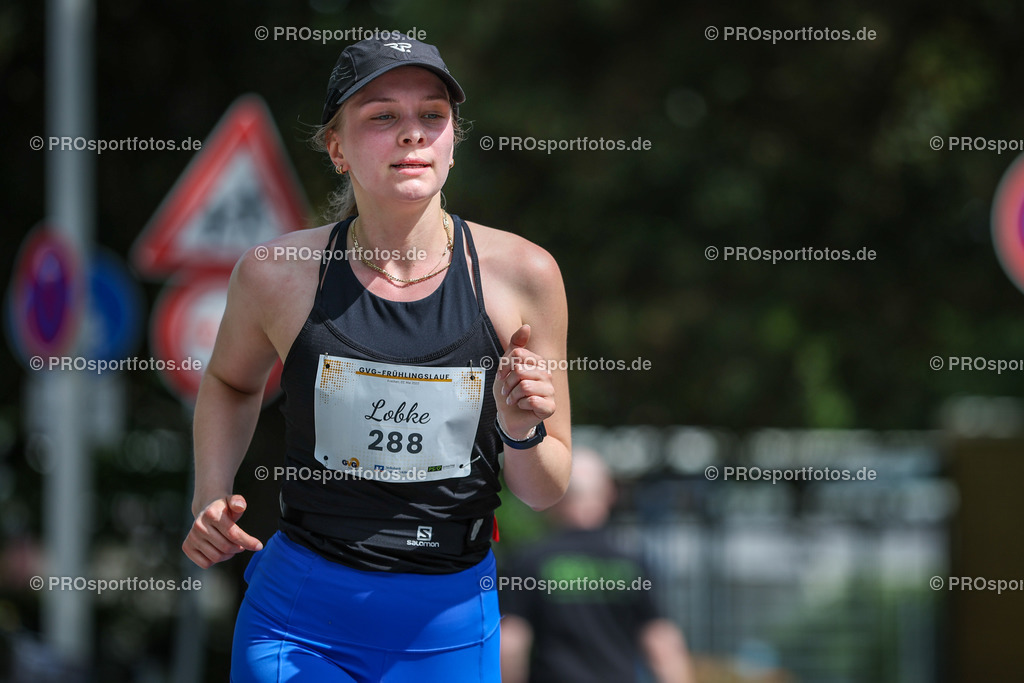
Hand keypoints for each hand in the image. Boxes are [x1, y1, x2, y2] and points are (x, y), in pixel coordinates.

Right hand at [182, 494, 263, 568]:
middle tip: (241, 545)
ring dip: (228, 555)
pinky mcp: (187, 547)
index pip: (233, 534)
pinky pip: (205, 563)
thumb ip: (238, 502)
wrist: (207, 510)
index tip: (259, 546)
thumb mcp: (233, 501)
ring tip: (232, 547)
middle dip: (238, 548)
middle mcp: (198, 525)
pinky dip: (215, 561)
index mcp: (211, 514)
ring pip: (216, 557)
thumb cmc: (224, 509)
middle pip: (226, 547)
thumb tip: (240, 506)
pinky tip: (219, 550)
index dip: (248, 542)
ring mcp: (191, 537)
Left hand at [493, 325, 555, 440]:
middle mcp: (547, 374)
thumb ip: (516, 346)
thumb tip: (527, 326)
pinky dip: (521, 405)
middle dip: (507, 383)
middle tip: (507, 391)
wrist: (509, 416)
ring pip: (524, 386)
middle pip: (519, 370)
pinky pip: (531, 400)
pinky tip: (523, 407)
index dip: (504, 366)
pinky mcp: (550, 407)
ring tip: (514, 400)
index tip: (501, 376)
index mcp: (538, 363)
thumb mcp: (506, 367)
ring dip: (513, 395)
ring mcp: (551, 391)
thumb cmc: (508, 391)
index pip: (517, 355)